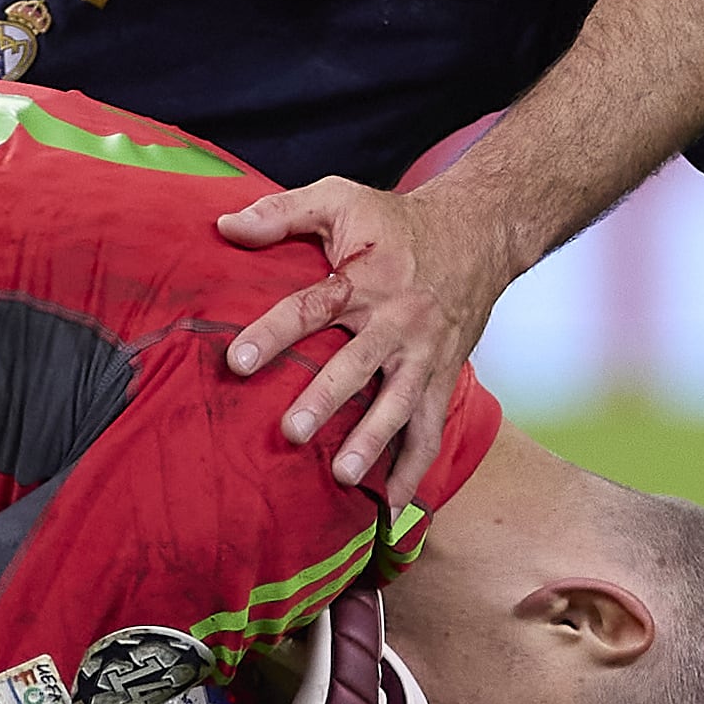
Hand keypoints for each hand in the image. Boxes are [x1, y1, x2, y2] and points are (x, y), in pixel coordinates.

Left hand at [219, 175, 522, 505]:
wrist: (480, 232)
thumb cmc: (397, 220)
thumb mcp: (340, 198)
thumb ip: (281, 212)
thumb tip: (223, 227)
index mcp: (364, 278)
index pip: (312, 307)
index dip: (274, 334)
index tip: (237, 363)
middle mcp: (397, 320)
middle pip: (358, 364)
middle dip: (326, 399)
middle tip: (293, 432)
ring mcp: (425, 353)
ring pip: (400, 403)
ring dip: (374, 442)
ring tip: (345, 475)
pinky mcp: (445, 376)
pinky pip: (431, 428)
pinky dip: (416, 469)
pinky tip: (394, 506)